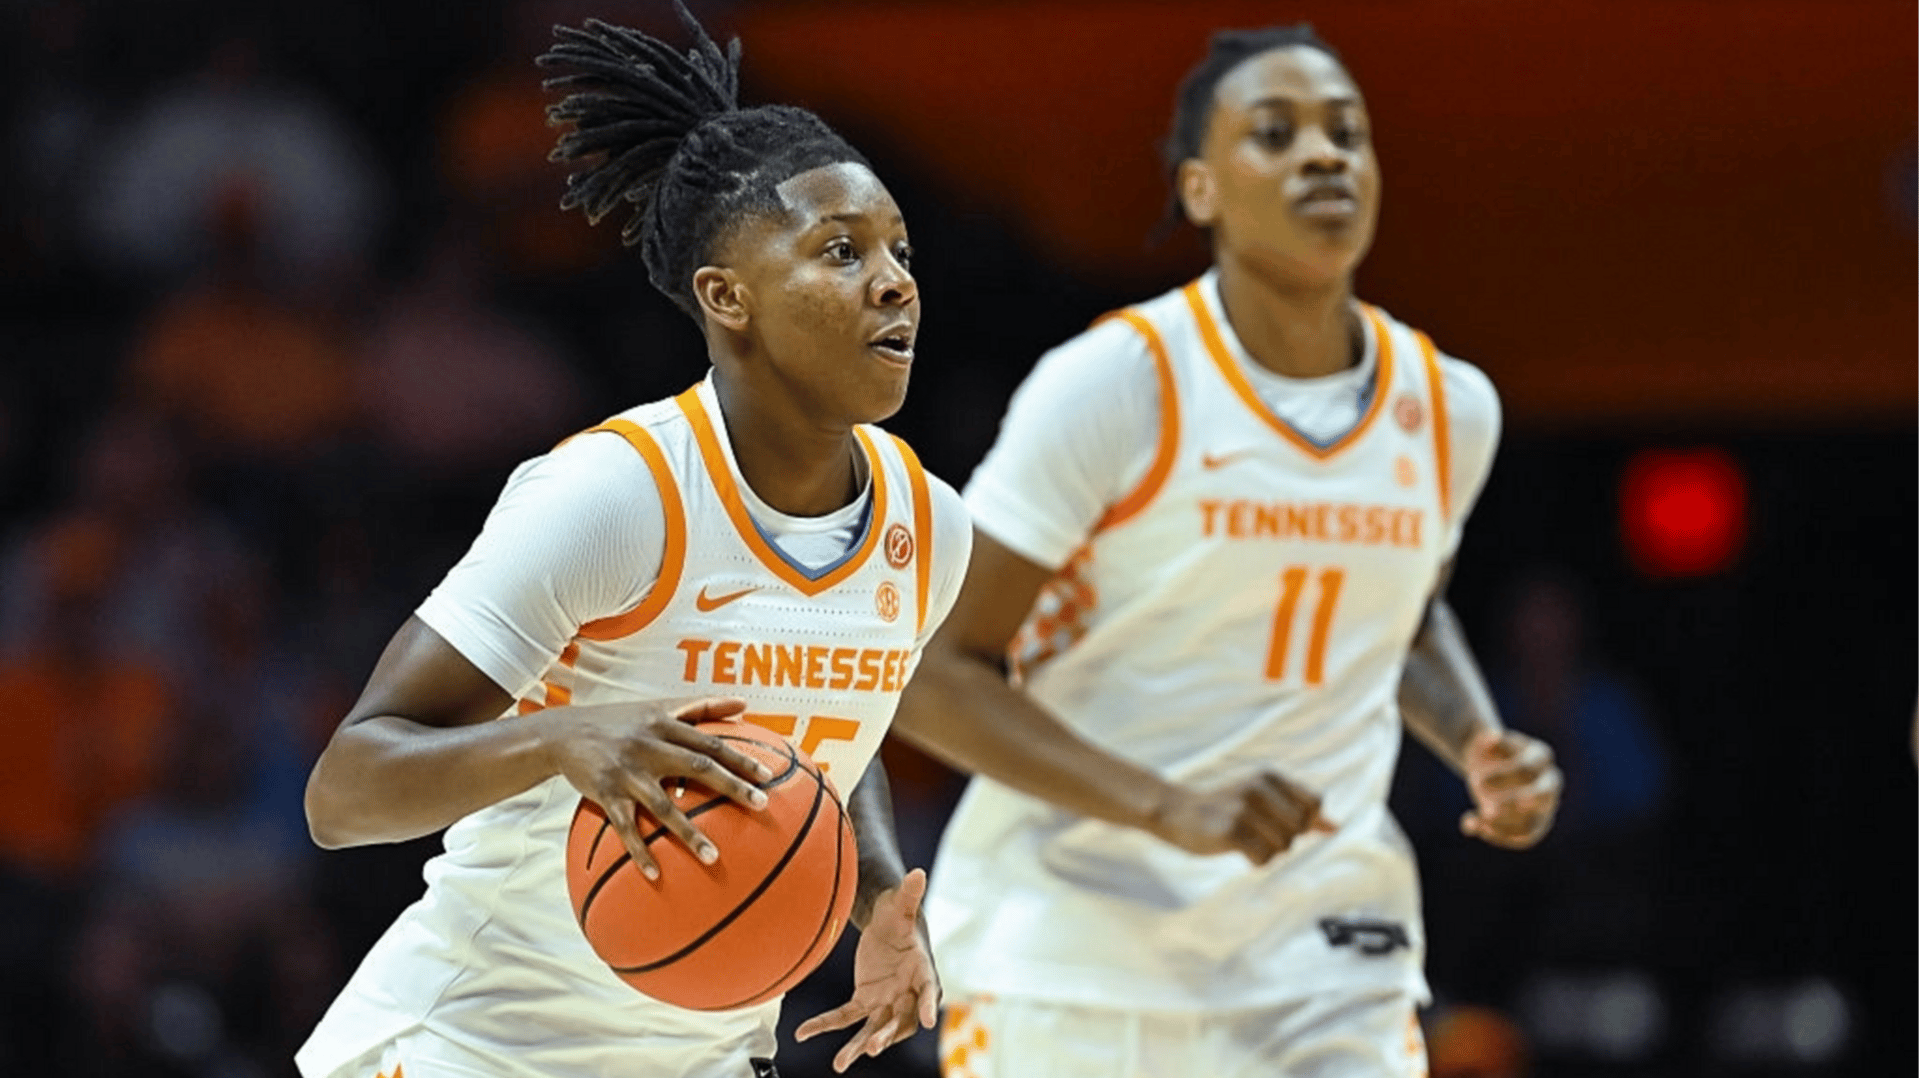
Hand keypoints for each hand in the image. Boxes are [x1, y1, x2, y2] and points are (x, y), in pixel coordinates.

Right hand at [548, 696, 771, 877]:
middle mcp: (649, 746)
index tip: (768, 776)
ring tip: (713, 857)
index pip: (710, 741)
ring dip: (689, 834)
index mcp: (664, 724)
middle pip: (697, 767)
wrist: (563, 732)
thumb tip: (744, 703)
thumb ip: (701, 707)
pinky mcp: (605, 793)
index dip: (740, 758)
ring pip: (663, 806)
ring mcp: (627, 772)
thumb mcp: (657, 707)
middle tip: (761, 805)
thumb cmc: (619, 721)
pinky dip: (640, 852)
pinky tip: (656, 874)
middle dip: (731, 786)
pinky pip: (626, 828)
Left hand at [794, 868, 939, 1072]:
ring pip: (872, 1028)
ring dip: (857, 1046)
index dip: (927, 1005)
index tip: (928, 1021)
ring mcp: (886, 1002)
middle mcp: (907, 994)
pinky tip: (803, 1033)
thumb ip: (909, 894)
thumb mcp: (901, 906)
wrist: (888, 928)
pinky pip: (845, 1016)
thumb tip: (917, 873)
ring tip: (840, 1064)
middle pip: (899, 1020)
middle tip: (872, 1048)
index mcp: (922, 972)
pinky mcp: (865, 1002)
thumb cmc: (900, 918)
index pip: (928, 990)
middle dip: (886, 1035)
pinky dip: (825, 1024)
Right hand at [1148, 772, 1335, 863]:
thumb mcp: (1262, 801)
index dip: (1304, 821)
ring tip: (1246, 841)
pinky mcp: (1231, 830)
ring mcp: (1244, 808)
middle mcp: (1258, 788)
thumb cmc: (1223, 809)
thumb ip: (1299, 811)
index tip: (1281, 824)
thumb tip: (1336, 828)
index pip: (1314, 803)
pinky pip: (1264, 858)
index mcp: (1269, 777)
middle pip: (1299, 828)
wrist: (1175, 812)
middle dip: (1284, 839)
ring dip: (1267, 852)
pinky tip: (1239, 851)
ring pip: (1283, 846)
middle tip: (1258, 834)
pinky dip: (1255, 861)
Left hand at [1461, 729, 1560, 848]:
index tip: (1476, 782)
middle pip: (1542, 795)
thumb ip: (1487, 740)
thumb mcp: (1483, 741)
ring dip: (1504, 826)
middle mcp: (1550, 781)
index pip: (1528, 767)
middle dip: (1514, 804)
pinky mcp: (1537, 823)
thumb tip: (1491, 738)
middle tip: (1488, 810)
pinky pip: (1525, 838)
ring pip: (1534, 823)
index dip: (1503, 776)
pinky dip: (1499, 836)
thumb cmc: (1488, 751)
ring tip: (1477, 819)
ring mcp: (1546, 805)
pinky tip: (1471, 825)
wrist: (1488, 766)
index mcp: (1541, 756)